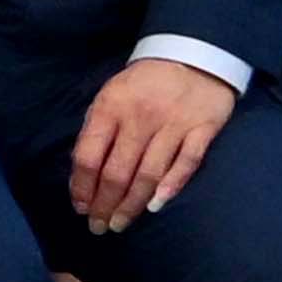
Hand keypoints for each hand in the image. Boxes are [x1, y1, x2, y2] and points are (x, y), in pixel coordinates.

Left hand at [70, 56, 236, 233]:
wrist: (192, 55)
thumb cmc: (143, 83)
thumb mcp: (110, 96)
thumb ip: (98, 129)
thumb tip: (83, 170)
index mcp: (110, 108)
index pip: (89, 155)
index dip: (81, 186)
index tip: (79, 207)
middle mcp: (140, 118)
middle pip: (117, 171)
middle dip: (104, 203)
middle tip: (99, 227)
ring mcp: (173, 124)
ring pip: (148, 173)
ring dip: (131, 204)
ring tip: (120, 224)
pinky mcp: (202, 129)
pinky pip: (186, 163)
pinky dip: (171, 186)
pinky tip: (156, 206)